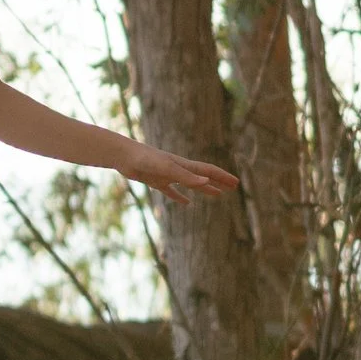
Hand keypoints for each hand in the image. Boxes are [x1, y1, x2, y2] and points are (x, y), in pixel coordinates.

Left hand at [128, 145, 242, 202]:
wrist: (124, 156)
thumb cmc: (145, 159)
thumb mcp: (167, 169)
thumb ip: (187, 177)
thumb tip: (207, 183)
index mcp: (184, 165)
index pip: (208, 172)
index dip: (222, 177)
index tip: (236, 183)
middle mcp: (178, 169)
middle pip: (203, 177)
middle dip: (219, 182)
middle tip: (233, 188)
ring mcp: (168, 175)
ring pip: (191, 184)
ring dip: (205, 190)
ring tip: (217, 194)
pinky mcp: (156, 182)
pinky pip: (172, 192)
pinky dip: (180, 197)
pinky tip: (187, 203)